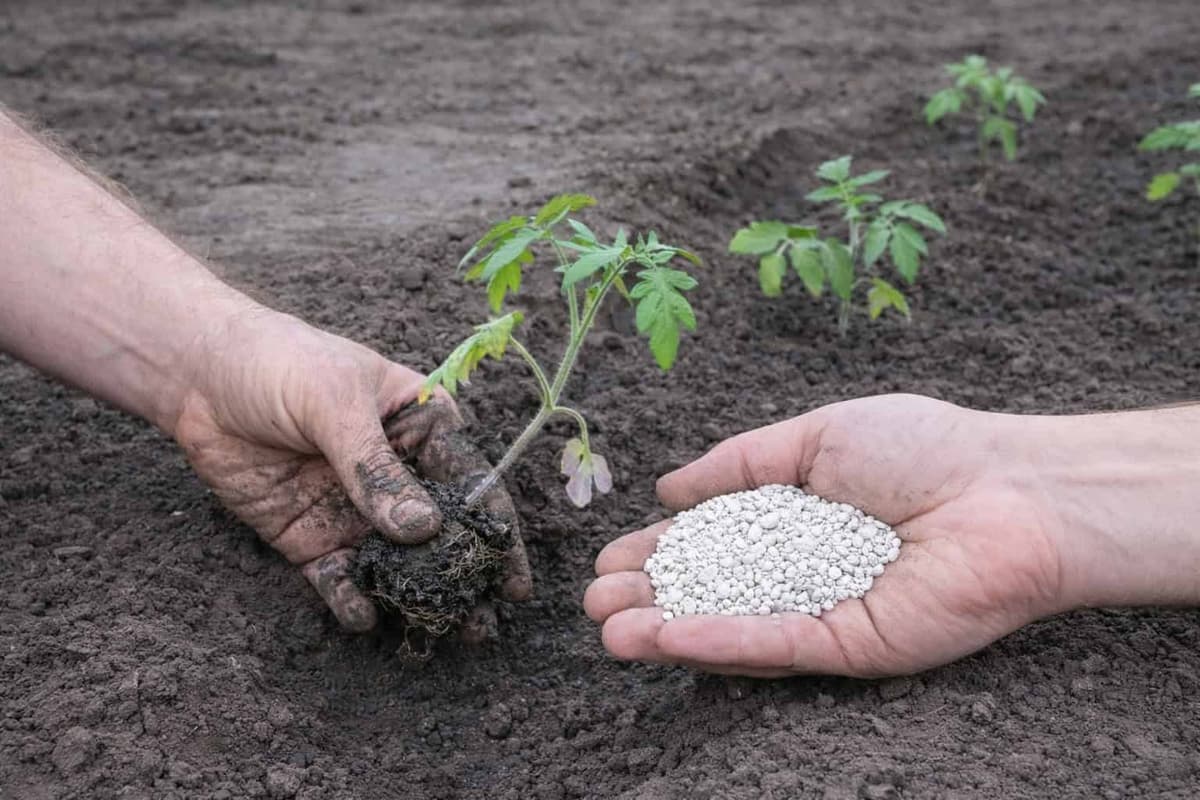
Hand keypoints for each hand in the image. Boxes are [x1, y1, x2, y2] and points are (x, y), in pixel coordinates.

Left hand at [171, 309, 530, 634]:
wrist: (198, 376)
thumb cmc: (281, 363)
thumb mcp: (335, 404)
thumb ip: (375, 469)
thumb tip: (422, 530)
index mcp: (422, 428)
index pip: (471, 482)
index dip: (496, 530)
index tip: (511, 578)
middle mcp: (398, 475)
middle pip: (442, 535)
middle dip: (462, 579)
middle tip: (480, 624)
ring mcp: (357, 509)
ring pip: (398, 565)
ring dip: (415, 600)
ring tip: (432, 639)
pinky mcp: (314, 537)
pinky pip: (341, 577)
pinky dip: (353, 600)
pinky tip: (363, 616)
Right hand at [584, 394, 1067, 676]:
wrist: (1008, 488)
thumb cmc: (923, 448)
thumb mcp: (815, 437)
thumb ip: (740, 462)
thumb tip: (666, 485)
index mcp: (792, 521)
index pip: (710, 543)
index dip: (658, 552)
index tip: (609, 556)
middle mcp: (801, 573)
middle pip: (711, 593)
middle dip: (650, 599)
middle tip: (595, 602)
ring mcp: (823, 612)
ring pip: (733, 630)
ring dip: (669, 633)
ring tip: (609, 631)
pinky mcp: (852, 645)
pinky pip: (779, 646)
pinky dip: (723, 643)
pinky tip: (670, 636)